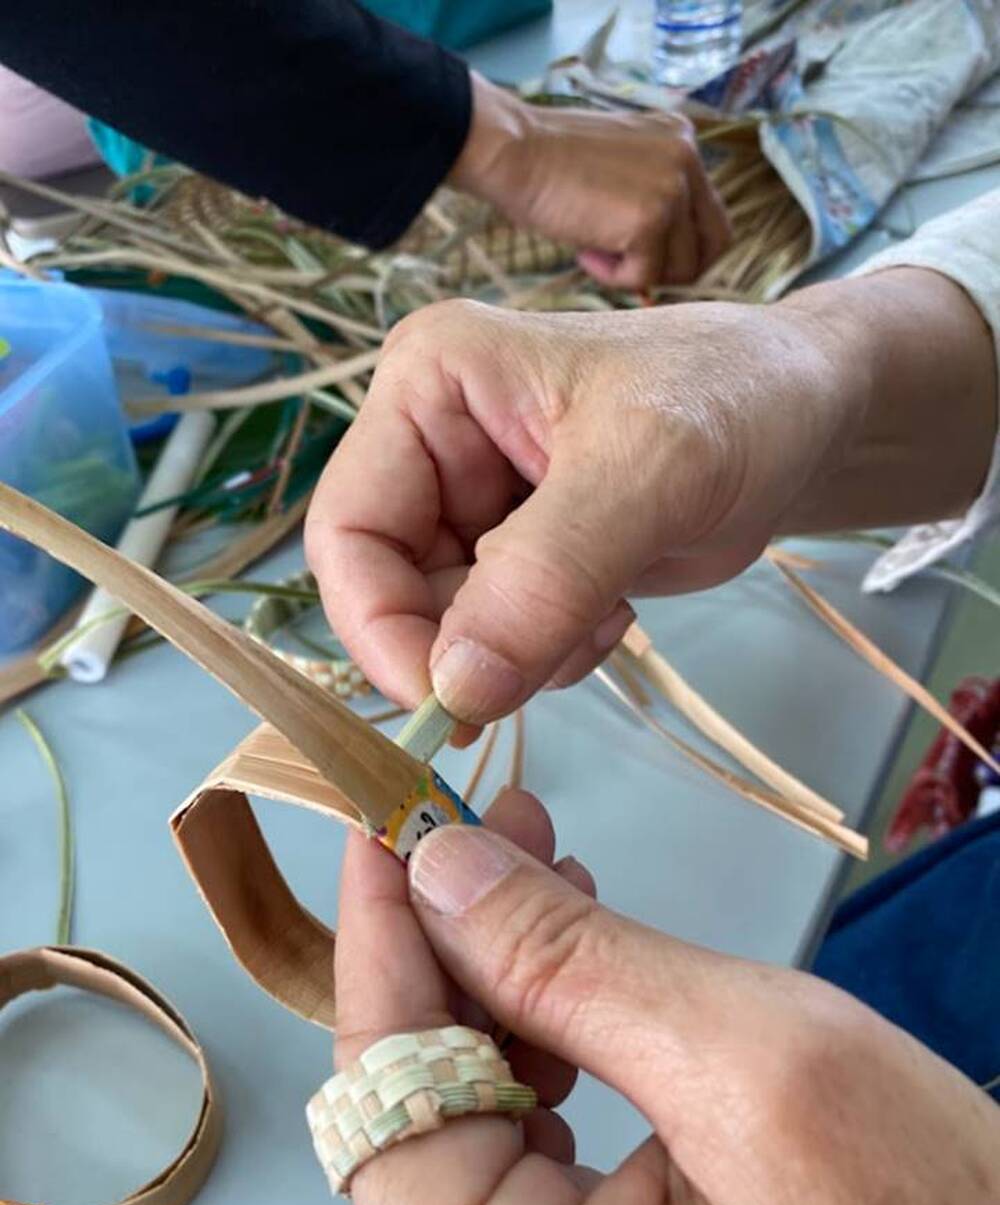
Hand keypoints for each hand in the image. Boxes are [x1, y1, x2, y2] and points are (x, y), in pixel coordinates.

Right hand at [305, 270, 992, 723]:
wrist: (807, 417)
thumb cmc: (736, 402)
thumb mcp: (648, 473)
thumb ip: (545, 576)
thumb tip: (456, 688)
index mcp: (428, 387)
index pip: (348, 530)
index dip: (379, 627)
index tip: (448, 702)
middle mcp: (432, 444)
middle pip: (390, 589)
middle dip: (466, 646)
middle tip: (561, 650)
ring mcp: (472, 504)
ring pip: (444, 629)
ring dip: (518, 653)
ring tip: (605, 613)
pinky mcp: (517, 556)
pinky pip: (495, 641)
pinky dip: (546, 654)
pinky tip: (611, 613)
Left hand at [335, 790, 999, 1204]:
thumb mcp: (753, 1061)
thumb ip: (573, 961)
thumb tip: (444, 868)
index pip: (385, 1087)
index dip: (383, 932)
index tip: (387, 817)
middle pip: (413, 1100)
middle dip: (447, 943)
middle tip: (487, 828)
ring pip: (459, 1118)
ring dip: (494, 985)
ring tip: (541, 879)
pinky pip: (513, 1159)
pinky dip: (535, 1049)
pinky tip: (570, 975)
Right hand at [448, 73, 730, 288]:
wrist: (513, 152)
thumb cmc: (548, 163)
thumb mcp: (617, 167)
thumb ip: (650, 195)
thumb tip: (667, 255)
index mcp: (682, 141)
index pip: (709, 214)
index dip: (678, 246)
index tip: (637, 250)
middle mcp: (688, 158)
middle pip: (713, 244)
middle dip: (674, 269)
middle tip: (629, 266)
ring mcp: (673, 188)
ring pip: (680, 268)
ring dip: (635, 271)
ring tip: (592, 246)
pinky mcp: (651, 219)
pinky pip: (644, 277)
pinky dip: (612, 277)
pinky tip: (584, 249)